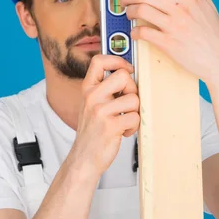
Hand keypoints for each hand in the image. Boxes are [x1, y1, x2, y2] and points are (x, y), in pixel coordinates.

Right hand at [68, 55, 140, 178]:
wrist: (83, 158)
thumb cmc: (93, 131)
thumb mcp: (92, 104)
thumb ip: (106, 89)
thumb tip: (130, 74)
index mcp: (87, 89)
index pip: (99, 61)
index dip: (117, 60)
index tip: (127, 69)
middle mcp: (92, 97)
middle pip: (123, 76)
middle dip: (133, 89)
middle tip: (128, 103)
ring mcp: (100, 111)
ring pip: (134, 99)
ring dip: (135, 112)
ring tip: (125, 121)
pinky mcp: (110, 126)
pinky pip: (135, 117)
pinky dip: (134, 127)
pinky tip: (124, 131)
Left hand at [120, 0, 218, 84]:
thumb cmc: (215, 35)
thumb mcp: (210, 6)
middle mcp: (181, 8)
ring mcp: (174, 26)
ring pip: (140, 10)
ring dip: (128, 12)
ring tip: (128, 14)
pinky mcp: (168, 43)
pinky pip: (143, 32)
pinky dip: (134, 32)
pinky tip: (135, 33)